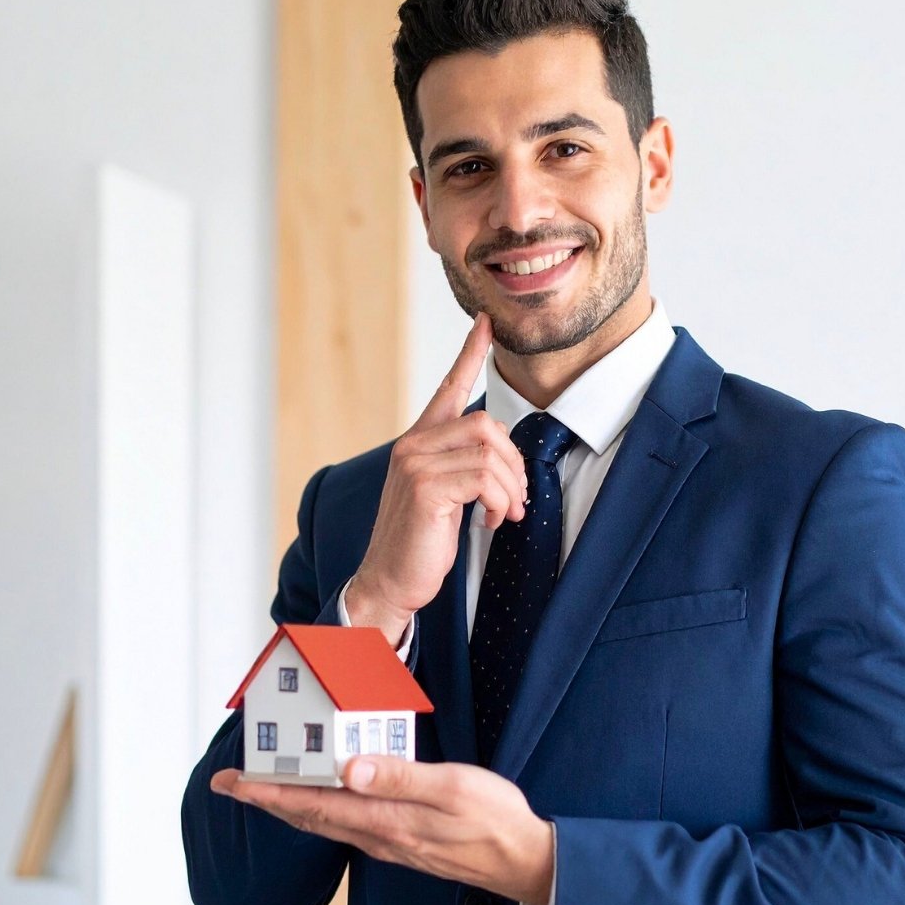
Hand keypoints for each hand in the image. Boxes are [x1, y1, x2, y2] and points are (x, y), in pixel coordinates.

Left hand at [209, 756, 553, 904]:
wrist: (523, 860)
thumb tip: (347, 770)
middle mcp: (377, 834)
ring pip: (324, 823)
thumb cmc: (493, 819)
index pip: (311, 803)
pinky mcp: (401, 841)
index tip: (233, 782)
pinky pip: (346, 827)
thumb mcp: (450, 788)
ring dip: (290, 806)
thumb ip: (398, 777)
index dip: (268, 792)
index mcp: (383, 818)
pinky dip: (321, 812)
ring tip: (266, 790)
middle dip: (266, 799)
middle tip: (232, 784)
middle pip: (307, 817)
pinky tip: (324, 801)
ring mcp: (388, 842)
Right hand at [347, 313, 527, 644]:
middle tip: (516, 499)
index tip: (485, 323)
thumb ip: (461, 466)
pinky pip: (483, 478)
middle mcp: (412, 445)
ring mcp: (416, 464)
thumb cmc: (418, 542)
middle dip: (514, 464)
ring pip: (489, 453)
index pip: (447, 387)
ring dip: (510, 489)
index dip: (469, 354)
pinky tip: (491, 522)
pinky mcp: (425, 488)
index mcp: (417, 441)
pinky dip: (499, 502)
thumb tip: (501, 455)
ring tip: (505, 514)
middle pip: (487, 425)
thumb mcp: (442, 495)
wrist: (388, 581)